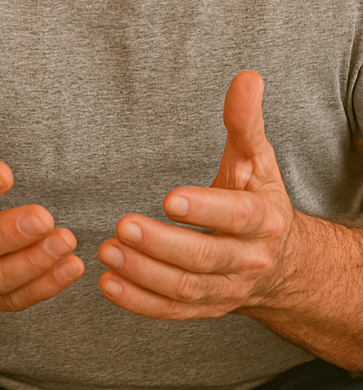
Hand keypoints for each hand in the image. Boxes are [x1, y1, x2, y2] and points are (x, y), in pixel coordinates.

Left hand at [97, 70, 298, 319]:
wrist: (281, 263)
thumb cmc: (258, 198)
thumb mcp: (257, 159)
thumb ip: (245, 122)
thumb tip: (247, 77)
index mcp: (263, 218)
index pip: (236, 215)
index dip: (205, 208)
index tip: (169, 198)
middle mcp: (248, 259)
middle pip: (204, 257)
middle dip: (161, 244)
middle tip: (121, 224)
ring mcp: (227, 290)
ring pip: (185, 289)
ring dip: (144, 273)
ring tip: (107, 251)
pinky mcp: (205, 309)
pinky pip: (171, 312)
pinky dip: (139, 303)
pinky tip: (108, 284)